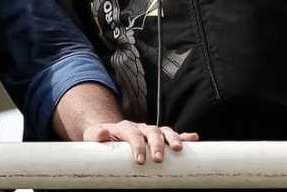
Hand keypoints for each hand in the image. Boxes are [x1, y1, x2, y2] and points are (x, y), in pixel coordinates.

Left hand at [83, 120, 198, 163]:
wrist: (108, 133)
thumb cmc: (101, 138)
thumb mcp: (92, 136)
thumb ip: (96, 135)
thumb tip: (102, 133)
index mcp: (124, 127)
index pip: (132, 133)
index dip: (137, 145)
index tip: (139, 160)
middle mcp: (140, 127)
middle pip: (151, 131)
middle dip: (156, 145)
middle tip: (158, 158)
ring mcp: (150, 131)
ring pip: (164, 131)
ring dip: (173, 138)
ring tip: (178, 149)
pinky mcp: (159, 137)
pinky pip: (174, 134)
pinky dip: (184, 136)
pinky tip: (193, 139)